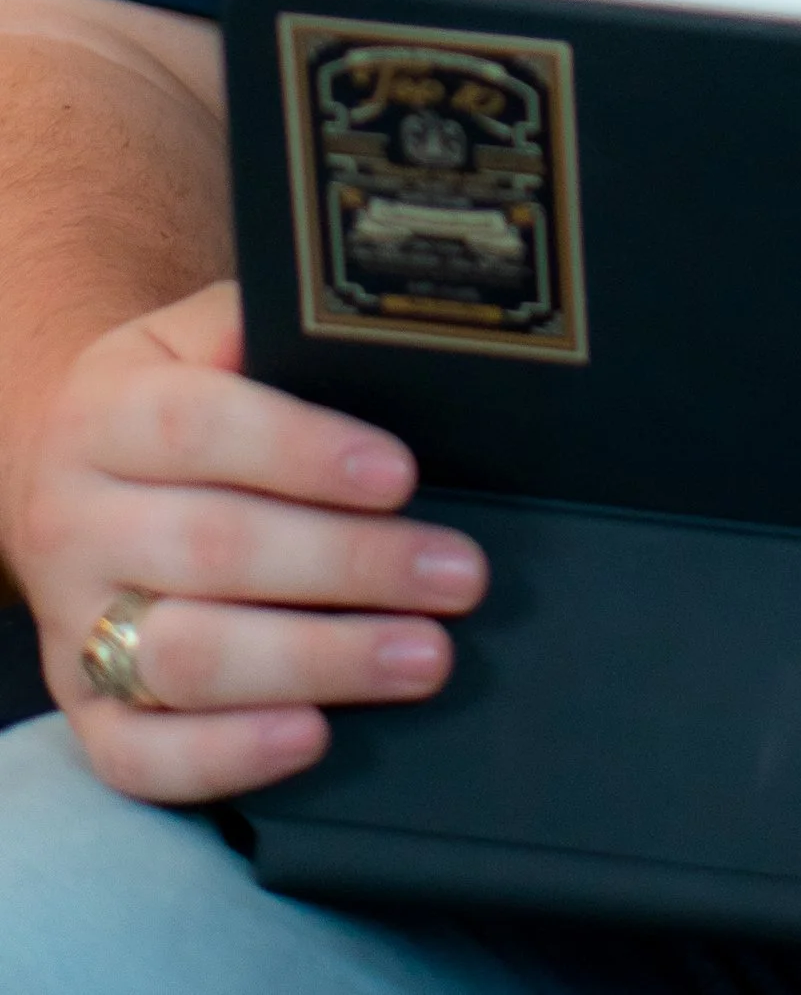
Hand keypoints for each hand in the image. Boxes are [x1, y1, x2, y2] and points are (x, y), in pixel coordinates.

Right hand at [7, 282, 486, 804]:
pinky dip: (226, 756)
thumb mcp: (199, 336)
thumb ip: (271, 331)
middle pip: (213, 549)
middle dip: (349, 566)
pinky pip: (139, 755)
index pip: (198, 428)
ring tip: (422, 655)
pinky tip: (314, 737)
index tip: (402, 476)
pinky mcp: (82, 711)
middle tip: (456, 576)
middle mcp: (75, 521)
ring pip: (185, 657)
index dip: (303, 451)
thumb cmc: (172, 398)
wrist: (59, 468)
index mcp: (105, 414)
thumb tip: (375, 330)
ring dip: (315, 661)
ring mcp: (70, 626)